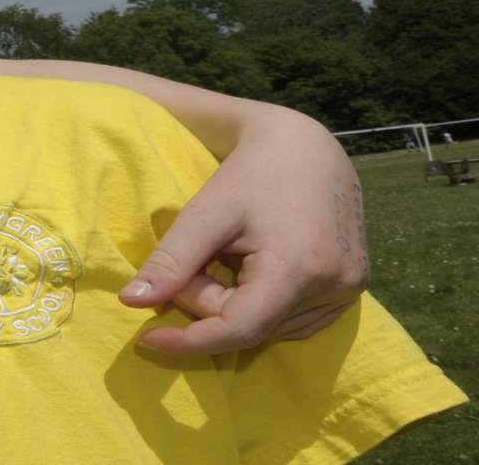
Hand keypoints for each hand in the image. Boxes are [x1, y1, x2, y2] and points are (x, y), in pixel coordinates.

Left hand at [118, 108, 368, 354]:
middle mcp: (335, 286)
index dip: (190, 341)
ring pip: (272, 327)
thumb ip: (171, 261)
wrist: (306, 145)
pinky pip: (295, 318)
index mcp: (300, 268)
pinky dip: (263, 305)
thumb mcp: (206, 212)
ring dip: (236, 306)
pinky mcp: (354, 286)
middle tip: (198, 259)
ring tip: (228, 256)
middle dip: (209, 304)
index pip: (239, 329)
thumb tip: (131, 303)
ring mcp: (350, 289)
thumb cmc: (250, 172)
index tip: (147, 340)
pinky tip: (253, 269)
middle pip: (252, 327)